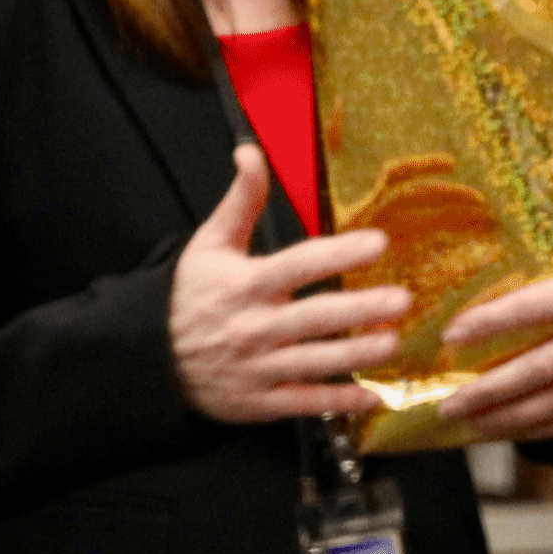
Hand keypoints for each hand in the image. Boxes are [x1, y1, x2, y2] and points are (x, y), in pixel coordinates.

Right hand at [170, 145, 408, 422]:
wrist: (150, 359)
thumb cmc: (189, 296)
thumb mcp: (208, 244)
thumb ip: (240, 199)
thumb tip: (250, 151)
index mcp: (245, 284)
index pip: (299, 264)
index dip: (339, 254)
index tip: (378, 243)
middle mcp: (253, 326)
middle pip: (314, 317)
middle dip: (360, 309)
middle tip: (402, 299)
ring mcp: (257, 367)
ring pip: (314, 361)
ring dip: (356, 354)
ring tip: (394, 343)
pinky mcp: (258, 402)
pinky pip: (303, 402)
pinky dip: (337, 401)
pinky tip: (371, 396)